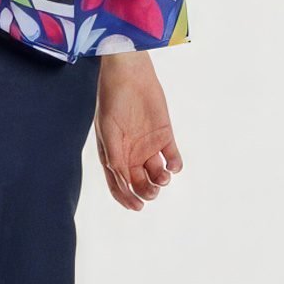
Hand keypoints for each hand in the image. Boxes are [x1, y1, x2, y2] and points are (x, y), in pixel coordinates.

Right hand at [93, 50, 184, 210]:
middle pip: (140, 182)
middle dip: (146, 191)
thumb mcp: (109, 133)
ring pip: (157, 172)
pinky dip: (175, 164)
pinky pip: (172, 156)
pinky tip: (173, 165)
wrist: (129, 75)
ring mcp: (148, 145)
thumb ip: (115, 159)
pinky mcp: (165, 135)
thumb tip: (123, 184)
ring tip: (162, 176)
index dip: (127, 199)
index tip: (137, 207)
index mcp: (114, 155)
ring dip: (160, 179)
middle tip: (152, 192)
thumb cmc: (113, 102)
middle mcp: (131, 153)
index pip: (120, 185)